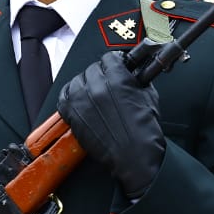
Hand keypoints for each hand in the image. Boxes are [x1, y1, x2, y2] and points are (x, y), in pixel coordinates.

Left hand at [57, 50, 164, 199]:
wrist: (135, 156)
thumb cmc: (143, 131)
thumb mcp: (148, 96)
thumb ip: (137, 80)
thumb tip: (132, 74)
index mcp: (117, 78)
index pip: (109, 57)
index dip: (114, 62)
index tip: (115, 66)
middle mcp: (97, 87)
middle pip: (92, 68)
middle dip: (101, 74)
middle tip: (107, 83)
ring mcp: (82, 100)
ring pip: (77, 80)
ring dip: (85, 84)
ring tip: (94, 93)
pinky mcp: (73, 115)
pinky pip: (64, 97)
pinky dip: (70, 96)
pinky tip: (79, 99)